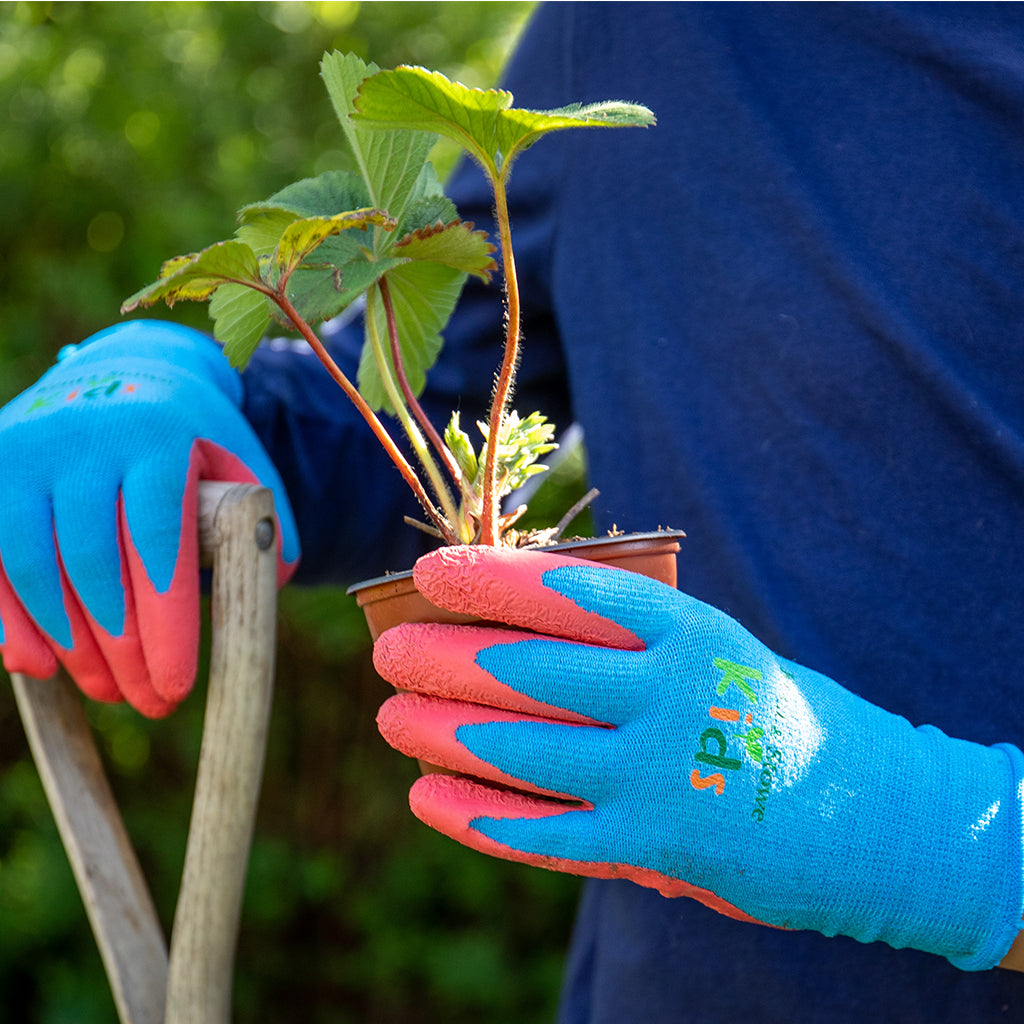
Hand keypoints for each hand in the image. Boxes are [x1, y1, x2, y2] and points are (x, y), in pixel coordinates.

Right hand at [0, 319, 298, 716]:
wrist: (127, 371)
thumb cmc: (193, 439)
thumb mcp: (241, 462)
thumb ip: (264, 520)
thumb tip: (272, 581)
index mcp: (157, 436)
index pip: (159, 540)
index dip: (167, 621)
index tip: (178, 684)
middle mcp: (84, 438)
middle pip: (96, 564)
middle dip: (124, 648)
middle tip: (152, 702)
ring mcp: (25, 452)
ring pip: (37, 567)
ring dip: (71, 643)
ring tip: (110, 692)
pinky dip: (8, 618)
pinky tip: (38, 667)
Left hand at [375, 545, 1023, 969]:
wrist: (870, 813)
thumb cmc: (769, 712)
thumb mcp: (714, 649)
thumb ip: (629, 638)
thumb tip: (512, 618)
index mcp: (687, 632)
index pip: (568, 592)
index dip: (488, 578)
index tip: (429, 571)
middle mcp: (670, 696)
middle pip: (526, 669)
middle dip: (441, 655)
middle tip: (386, 647)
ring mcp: (660, 775)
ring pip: (520, 748)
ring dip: (439, 730)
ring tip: (390, 715)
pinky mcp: (655, 848)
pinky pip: (544, 831)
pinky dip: (475, 813)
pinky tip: (425, 794)